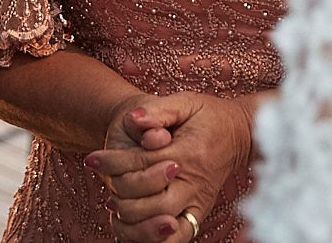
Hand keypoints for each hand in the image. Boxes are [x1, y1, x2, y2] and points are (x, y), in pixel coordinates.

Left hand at [86, 92, 252, 241]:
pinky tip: (132, 226)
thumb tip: (132, 119)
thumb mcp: (185, 102)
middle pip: (149, 202)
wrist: (240, 133)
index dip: (111, 163)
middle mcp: (193, 182)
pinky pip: (178, 238)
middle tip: (107, 185)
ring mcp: (197, 201)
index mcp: (188, 152)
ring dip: (132, 220)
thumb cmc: (208, 115)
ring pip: (160, 226)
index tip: (91, 160)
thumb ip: (157, 110)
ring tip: (115, 206)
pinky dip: (153, 238)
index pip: (141, 163)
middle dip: (121, 194)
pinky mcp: (199, 213)